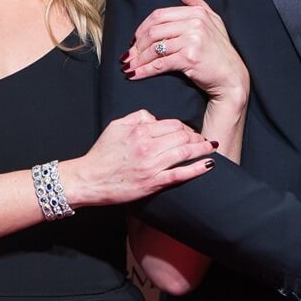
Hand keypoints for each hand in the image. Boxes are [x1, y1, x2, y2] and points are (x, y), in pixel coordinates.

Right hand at [61, 110, 216, 206]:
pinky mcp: (152, 183)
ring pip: (184, 153)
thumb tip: (155, 118)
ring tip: (211, 148)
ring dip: (202, 150)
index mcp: (140, 131)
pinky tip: (208, 164)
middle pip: (182, 137)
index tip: (191, 132)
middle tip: (203, 140)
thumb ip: (138, 117)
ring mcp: (151, 166)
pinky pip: (180, 174)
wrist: (89, 179)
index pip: (173, 124)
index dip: (186, 127)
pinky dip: (197, 168)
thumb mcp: (116, 126)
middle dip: (196, 137)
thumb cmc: (102, 154)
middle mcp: (148, 146)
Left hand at [122, 0, 248, 111]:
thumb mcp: (212, 20)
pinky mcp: (189, 58)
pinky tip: (136, 74)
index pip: (159, 15)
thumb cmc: (220, 51)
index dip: (142, 27)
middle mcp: (195, 23)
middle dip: (137, 44)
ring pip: (155, 47)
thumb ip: (195, 1)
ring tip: (129, 66)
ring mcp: (193, 40)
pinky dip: (144, 70)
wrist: (231, 77)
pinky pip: (160, 63)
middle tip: (129, 55)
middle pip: (154, 30)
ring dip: (138, 58)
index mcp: (197, 13)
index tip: (134, 40)